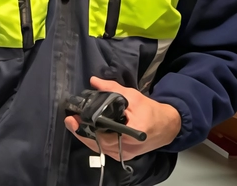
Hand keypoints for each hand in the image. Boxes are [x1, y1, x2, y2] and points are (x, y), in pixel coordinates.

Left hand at [64, 76, 182, 161]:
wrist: (167, 126)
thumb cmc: (151, 111)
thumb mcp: (132, 96)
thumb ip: (112, 89)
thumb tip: (94, 81)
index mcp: (132, 133)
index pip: (103, 134)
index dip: (86, 127)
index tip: (73, 119)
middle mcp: (127, 147)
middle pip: (98, 143)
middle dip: (81, 132)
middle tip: (69, 121)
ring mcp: (125, 154)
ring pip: (100, 148)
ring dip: (86, 137)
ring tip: (74, 125)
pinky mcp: (124, 155)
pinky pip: (105, 150)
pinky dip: (95, 141)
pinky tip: (86, 132)